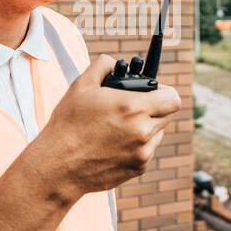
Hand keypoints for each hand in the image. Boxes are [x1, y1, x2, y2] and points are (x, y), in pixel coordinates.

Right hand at [34, 54, 182, 199]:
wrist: (58, 166)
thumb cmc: (68, 125)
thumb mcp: (81, 86)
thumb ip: (102, 65)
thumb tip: (113, 61)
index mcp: (133, 108)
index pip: (172, 98)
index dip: (165, 93)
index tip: (155, 92)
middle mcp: (143, 131)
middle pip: (167, 115)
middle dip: (155, 108)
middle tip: (135, 107)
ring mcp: (142, 153)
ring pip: (158, 134)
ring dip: (147, 128)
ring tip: (121, 126)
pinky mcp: (138, 169)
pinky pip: (147, 151)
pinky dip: (137, 146)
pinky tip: (115, 143)